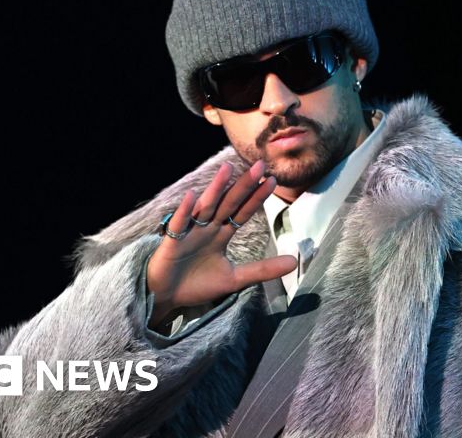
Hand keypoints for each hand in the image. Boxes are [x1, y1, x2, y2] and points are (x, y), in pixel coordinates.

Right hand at [145, 159, 296, 328]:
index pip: (243, 212)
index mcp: (222, 234)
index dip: (257, 197)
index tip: (272, 181)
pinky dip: (185, 211)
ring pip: (206, 206)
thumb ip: (263, 269)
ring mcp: (190, 232)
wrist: (167, 297)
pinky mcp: (172, 241)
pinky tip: (192, 197)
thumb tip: (295, 262)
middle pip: (228, 203)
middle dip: (244, 185)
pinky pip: (179, 223)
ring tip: (228, 169)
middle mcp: (207, 228)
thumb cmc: (198, 283)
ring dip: (216, 188)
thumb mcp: (235, 278)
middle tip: (260, 165)